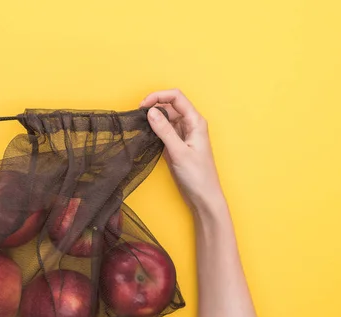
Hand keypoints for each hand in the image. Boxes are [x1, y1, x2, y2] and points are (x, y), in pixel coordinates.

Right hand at [141, 89, 224, 214]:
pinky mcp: (176, 144)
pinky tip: (145, 133)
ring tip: (139, 124)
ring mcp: (182, 134)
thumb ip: (164, 131)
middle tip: (137, 116)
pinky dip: (154, 129)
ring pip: (165, 118)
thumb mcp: (179, 152)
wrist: (203, 197)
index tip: (142, 105)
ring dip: (152, 118)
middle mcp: (190, 124)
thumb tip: (150, 112)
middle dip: (153, 106)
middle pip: (169, 105)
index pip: (176, 97)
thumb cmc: (197, 176)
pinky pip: (163, 130)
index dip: (158, 96)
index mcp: (195, 121)